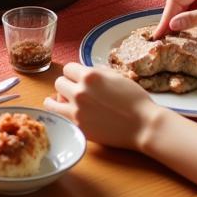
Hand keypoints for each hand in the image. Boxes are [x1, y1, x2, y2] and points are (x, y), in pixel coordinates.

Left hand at [45, 62, 163, 151]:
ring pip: (52, 100)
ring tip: (67, 102)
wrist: (143, 125)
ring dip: (59, 99)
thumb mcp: (116, 76)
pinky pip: (58, 117)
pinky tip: (64, 112)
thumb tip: (84, 71)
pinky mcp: (78, 127)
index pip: (68, 68)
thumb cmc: (134, 99)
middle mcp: (80, 92)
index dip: (74, 73)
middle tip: (77, 91)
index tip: (79, 78)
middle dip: (67, 85)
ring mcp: (77, 111)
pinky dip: (59, 114)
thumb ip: (96, 71)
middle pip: (59, 82)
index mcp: (90, 76)